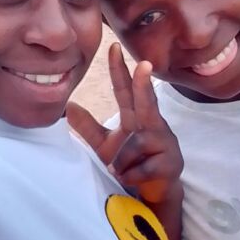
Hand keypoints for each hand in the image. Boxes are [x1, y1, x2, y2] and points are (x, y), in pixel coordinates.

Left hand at [67, 43, 183, 204]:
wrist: (157, 191)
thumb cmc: (131, 162)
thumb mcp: (106, 145)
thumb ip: (88, 127)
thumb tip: (68, 106)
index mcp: (136, 116)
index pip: (125, 89)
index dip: (119, 69)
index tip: (113, 48)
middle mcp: (153, 123)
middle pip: (146, 100)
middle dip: (144, 83)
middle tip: (144, 64)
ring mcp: (165, 142)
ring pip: (134, 145)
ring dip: (120, 162)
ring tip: (119, 171)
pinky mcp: (171, 162)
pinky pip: (142, 168)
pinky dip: (130, 176)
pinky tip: (132, 179)